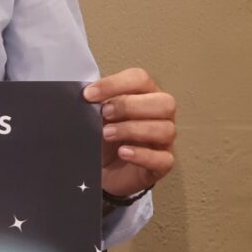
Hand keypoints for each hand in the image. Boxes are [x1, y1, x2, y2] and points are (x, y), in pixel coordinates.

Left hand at [85, 66, 175, 198]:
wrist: (100, 172)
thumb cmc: (102, 140)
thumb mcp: (94, 118)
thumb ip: (94, 105)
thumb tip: (86, 97)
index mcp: (144, 96)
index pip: (140, 79)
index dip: (115, 84)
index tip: (89, 94)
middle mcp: (159, 116)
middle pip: (164, 102)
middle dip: (130, 106)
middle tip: (104, 113)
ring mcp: (163, 141)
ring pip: (166, 129)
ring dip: (133, 129)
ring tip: (107, 134)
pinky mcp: (162, 164)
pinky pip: (163, 159)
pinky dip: (142, 155)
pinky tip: (123, 152)